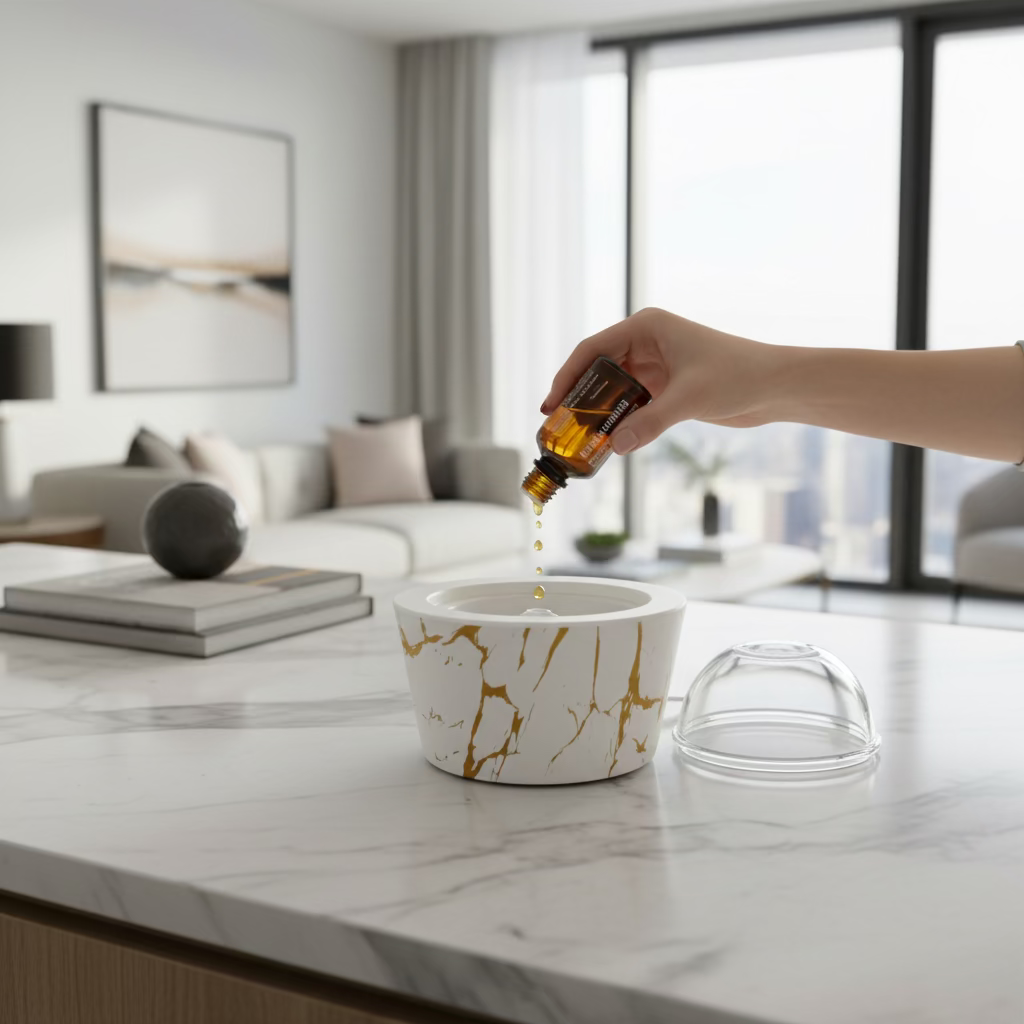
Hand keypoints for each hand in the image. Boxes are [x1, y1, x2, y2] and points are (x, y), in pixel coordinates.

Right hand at [541, 308, 775, 453]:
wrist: (776, 386)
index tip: (550, 405)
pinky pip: (632, 405)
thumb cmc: (739, 375)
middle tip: (558, 427)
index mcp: (647, 328)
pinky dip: (619, 422)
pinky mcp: (667, 388)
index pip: (592, 350)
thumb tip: (616, 447)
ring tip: (578, 438)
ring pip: (613, 390)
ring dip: (598, 413)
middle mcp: (647, 343)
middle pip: (598, 370)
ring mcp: (656, 365)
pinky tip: (608, 442)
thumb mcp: (689, 399)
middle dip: (578, 399)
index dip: (567, 377)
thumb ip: (650, 422)